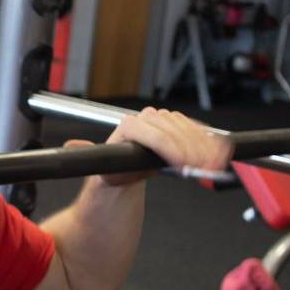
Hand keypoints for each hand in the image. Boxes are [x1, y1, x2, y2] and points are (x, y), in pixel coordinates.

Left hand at [68, 107, 232, 186]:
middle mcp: (148, 118)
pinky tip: (220, 152)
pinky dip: (211, 142)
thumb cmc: (115, 170)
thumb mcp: (101, 165)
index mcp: (129, 125)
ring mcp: (165, 120)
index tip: (181, 164)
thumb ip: (87, 154)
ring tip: (213, 165)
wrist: (128, 171)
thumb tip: (69, 146)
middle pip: (175, 131)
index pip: (153, 133)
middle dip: (191, 151)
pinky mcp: (181, 125)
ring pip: (189, 130)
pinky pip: (199, 130)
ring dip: (205, 147)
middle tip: (203, 169)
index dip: (169, 148)